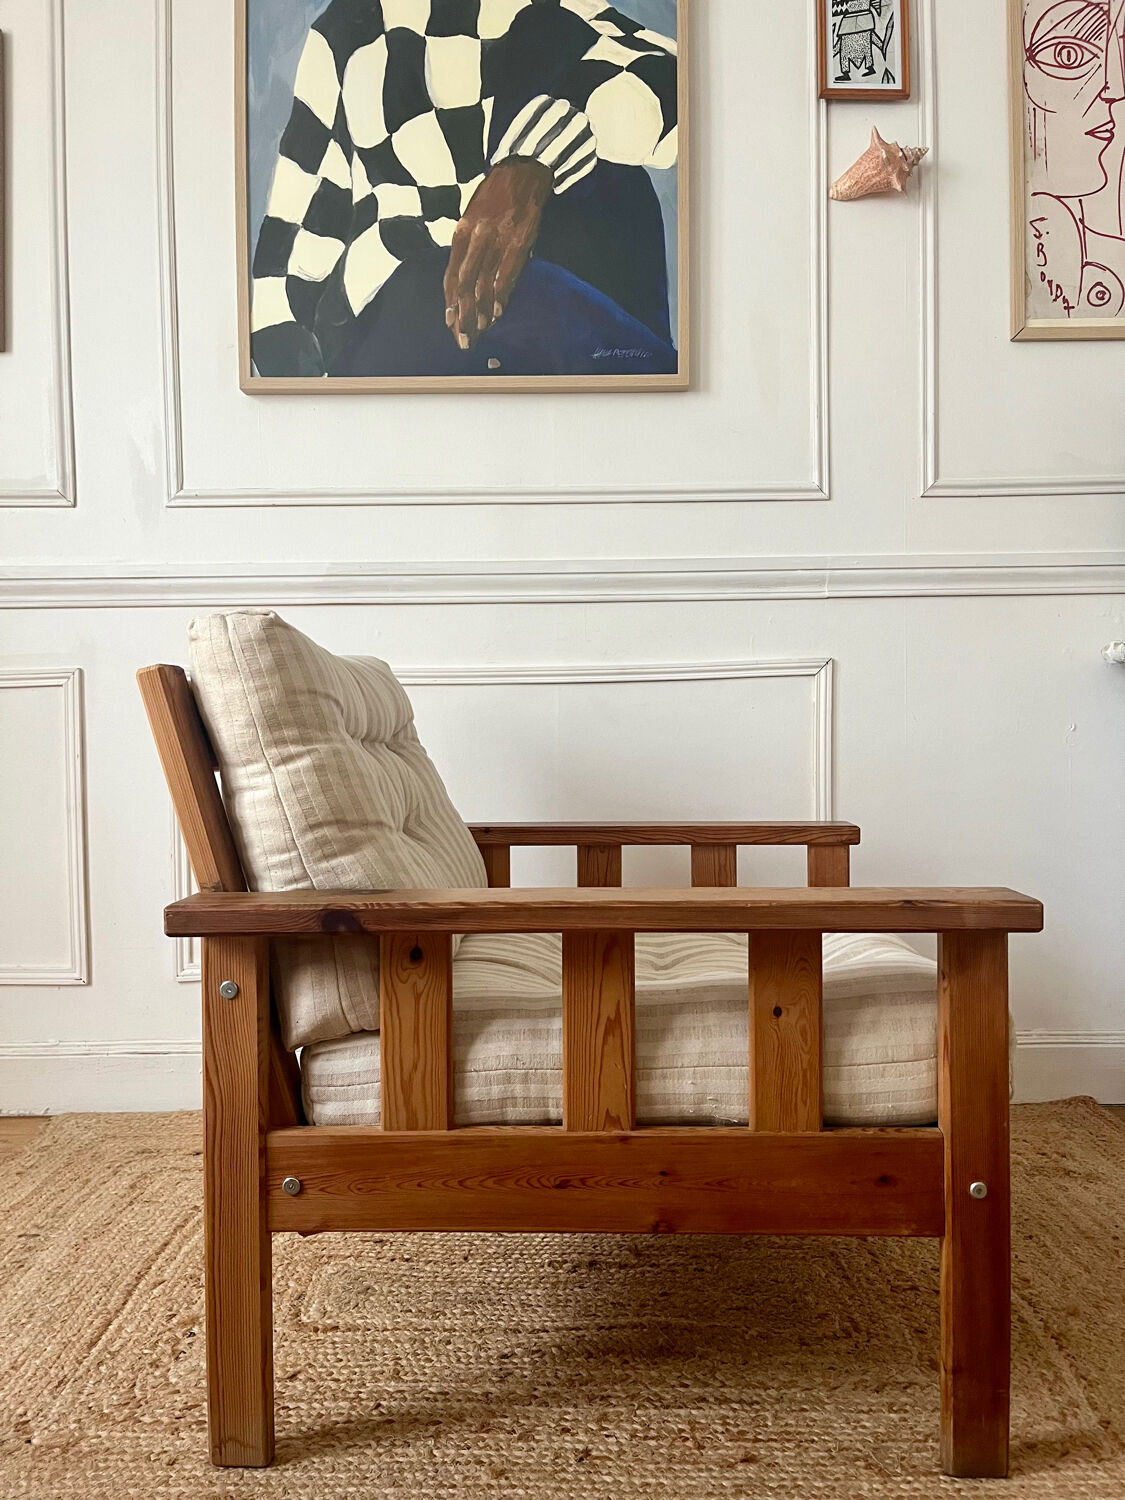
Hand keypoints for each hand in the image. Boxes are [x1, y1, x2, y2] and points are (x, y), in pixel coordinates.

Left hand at [443, 158, 552, 349]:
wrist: (523, 169)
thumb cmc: (495, 196)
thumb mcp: (472, 217)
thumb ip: (467, 247)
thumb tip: (463, 283)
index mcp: (461, 231)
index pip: (450, 275)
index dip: (449, 304)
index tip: (449, 325)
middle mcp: (475, 237)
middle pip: (464, 286)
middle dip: (462, 317)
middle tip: (463, 340)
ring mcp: (497, 240)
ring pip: (483, 285)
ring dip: (480, 314)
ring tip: (479, 334)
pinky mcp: (519, 241)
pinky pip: (506, 275)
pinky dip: (500, 297)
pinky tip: (496, 314)